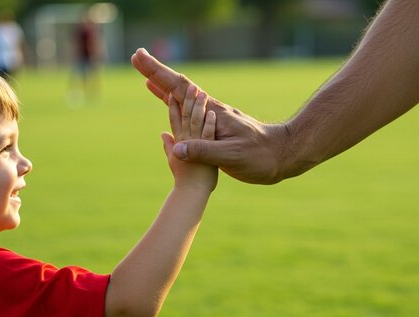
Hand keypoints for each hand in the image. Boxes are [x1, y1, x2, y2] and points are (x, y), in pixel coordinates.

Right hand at [133, 49, 290, 184]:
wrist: (281, 156)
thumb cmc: (261, 156)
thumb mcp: (232, 156)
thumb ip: (205, 151)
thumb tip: (177, 148)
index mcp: (211, 113)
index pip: (179, 89)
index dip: (158, 75)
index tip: (140, 59)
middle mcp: (209, 111)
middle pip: (177, 87)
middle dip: (156, 73)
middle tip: (136, 57)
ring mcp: (212, 119)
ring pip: (182, 99)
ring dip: (163, 88)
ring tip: (146, 80)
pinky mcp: (214, 129)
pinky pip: (189, 113)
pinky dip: (175, 105)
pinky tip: (171, 106)